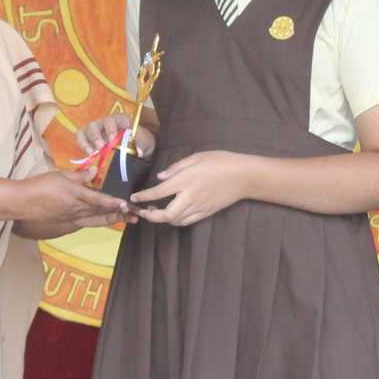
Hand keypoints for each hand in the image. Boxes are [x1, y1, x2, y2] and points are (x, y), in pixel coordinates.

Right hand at [13, 167, 127, 229]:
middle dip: (119, 215)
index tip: (126, 205)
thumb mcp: (60, 175)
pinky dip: (97, 221)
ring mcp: (72, 218)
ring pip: (95, 219)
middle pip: (102, 213)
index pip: (99, 200)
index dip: (113, 203)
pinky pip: (86, 222)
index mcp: (76, 195)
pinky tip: (102, 220)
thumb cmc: (39, 186)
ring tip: (124, 220)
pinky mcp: (66, 222)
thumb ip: (79, 175)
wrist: (23, 203)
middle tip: (134, 216)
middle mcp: (77, 209)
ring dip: (111, 219)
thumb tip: (95, 170)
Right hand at [76, 113, 156, 160]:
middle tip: (100, 147)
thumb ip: (142, 144)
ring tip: (92, 152)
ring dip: (87, 141)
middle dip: (96, 136)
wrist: (138, 149)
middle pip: (96, 124)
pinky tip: (88, 154)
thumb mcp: (145, 142)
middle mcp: (106, 123)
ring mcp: (97, 130)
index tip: (112, 139)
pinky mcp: (91, 139)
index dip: (111, 128)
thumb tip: (138, 151)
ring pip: (86, 130)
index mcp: (120, 120)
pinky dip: (82, 144)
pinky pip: (81, 138)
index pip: (113, 119)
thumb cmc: (140, 142)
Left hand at [133, 150, 258, 226]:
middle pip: (166, 215)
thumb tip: (160, 177)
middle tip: (143, 211)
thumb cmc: (221, 161)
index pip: (159, 192)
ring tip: (156, 211)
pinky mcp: (206, 212)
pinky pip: (187, 221)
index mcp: (185, 180)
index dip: (144, 196)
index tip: (134, 197)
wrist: (244, 176)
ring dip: (163, 219)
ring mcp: (199, 207)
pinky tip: (173, 214)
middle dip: (151, 216)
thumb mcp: (196, 157)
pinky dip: (176, 221)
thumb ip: (176, 167)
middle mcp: (190, 196)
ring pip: (176, 221)